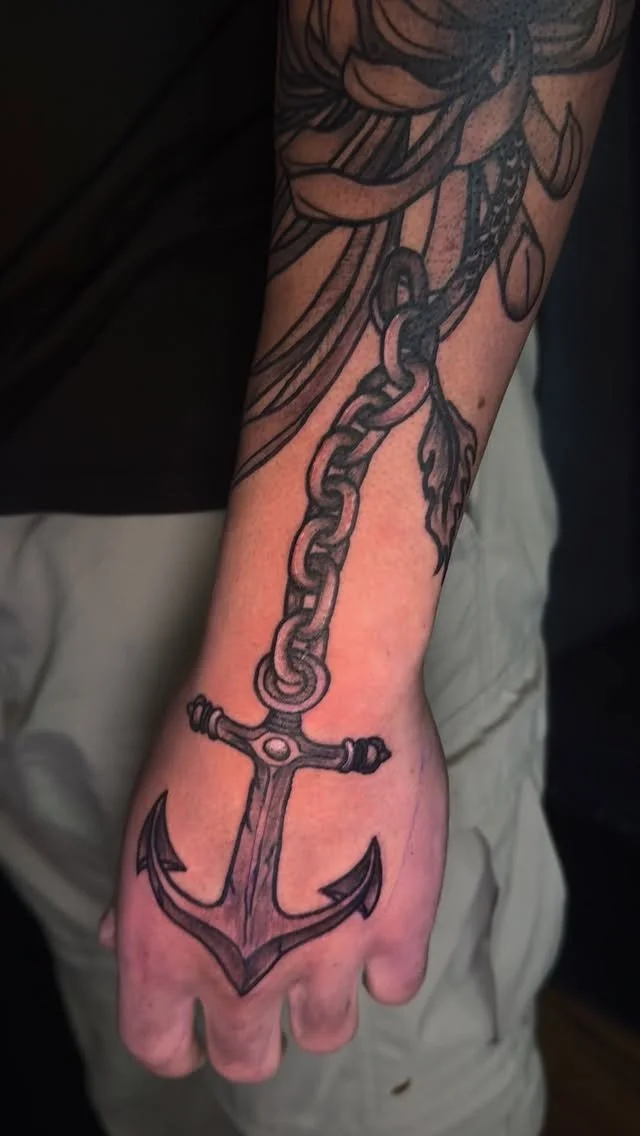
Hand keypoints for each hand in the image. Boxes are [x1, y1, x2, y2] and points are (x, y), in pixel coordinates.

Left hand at [107, 668, 447, 1082]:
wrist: (312, 699)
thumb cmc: (214, 735)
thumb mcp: (151, 813)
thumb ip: (141, 892)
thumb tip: (117, 933)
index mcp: (164, 947)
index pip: (160, 1042)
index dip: (178, 1042)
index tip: (195, 1032)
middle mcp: (242, 973)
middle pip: (248, 1057)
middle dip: (255, 1034)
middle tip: (267, 988)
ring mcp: (327, 960)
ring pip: (326, 1033)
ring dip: (322, 1002)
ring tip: (326, 949)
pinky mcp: (398, 930)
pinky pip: (394, 986)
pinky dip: (385, 961)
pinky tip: (375, 918)